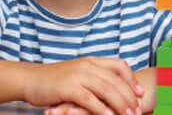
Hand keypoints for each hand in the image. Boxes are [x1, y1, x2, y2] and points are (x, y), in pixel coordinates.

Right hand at [23, 56, 143, 114]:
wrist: (32, 79)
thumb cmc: (55, 80)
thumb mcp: (77, 73)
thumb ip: (94, 78)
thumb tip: (112, 89)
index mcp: (91, 61)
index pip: (119, 65)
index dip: (132, 79)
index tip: (139, 93)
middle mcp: (87, 65)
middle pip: (116, 79)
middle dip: (130, 97)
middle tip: (138, 111)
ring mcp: (78, 75)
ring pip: (106, 89)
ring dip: (120, 104)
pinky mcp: (68, 87)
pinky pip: (90, 99)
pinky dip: (101, 110)